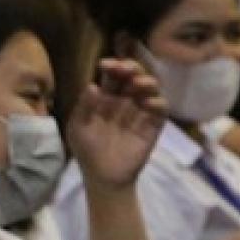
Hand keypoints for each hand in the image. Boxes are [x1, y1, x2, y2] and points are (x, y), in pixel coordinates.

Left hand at [66, 57, 167, 188]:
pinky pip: (161, 108)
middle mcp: (126, 99)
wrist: (103, 175)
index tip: (105, 64)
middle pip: (134, 75)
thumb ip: (83, 107)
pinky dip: (157, 101)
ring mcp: (142, 110)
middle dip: (131, 67)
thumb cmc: (88, 149)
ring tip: (136, 84)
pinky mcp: (154, 124)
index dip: (112, 66)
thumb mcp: (78, 127)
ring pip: (151, 87)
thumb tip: (92, 86)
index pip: (113, 75)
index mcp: (107, 96)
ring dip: (146, 81)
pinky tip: (146, 103)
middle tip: (125, 69)